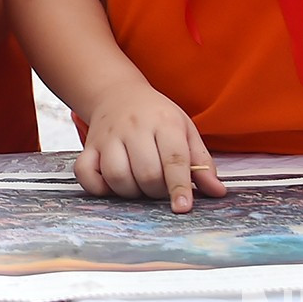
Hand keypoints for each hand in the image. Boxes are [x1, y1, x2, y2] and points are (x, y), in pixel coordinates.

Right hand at [78, 83, 225, 212]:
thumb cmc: (156, 116)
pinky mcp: (89, 146)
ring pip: (117, 176)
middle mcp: (134, 128)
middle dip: (157, 191)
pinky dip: (97, 187)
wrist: (118, 94)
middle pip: (146, 173)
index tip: (182, 207)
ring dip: (131, 192)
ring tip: (139, 186)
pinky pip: (85, 173)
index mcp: (164, 122)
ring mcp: (108, 137)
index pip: (173, 159)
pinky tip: (111, 185)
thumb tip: (217, 192)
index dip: (179, 187)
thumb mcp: (185, 130)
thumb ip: (202, 162)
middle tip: (161, 188)